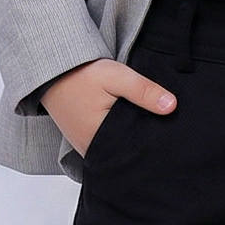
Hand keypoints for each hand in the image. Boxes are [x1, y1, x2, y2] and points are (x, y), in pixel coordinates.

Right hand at [41, 58, 176, 155]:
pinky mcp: (85, 140)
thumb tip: (172, 106)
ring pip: (118, 150)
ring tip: (152, 129)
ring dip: (132, 141)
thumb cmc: (82, 75)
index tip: (171, 135)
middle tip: (167, 132)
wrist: (52, 71)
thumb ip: (143, 91)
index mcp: (100, 141)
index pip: (135, 151)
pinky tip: (132, 126)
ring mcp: (87, 147)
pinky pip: (108, 145)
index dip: (154, 143)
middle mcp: (92, 150)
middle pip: (127, 153)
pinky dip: (120, 137)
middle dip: (145, 144)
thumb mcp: (116, 77)